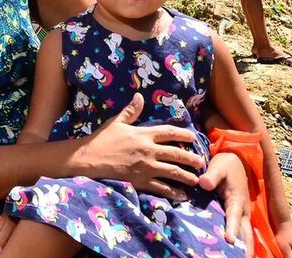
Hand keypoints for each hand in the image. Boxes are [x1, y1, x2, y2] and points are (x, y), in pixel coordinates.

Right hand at [81, 93, 202, 200]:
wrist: (89, 159)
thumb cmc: (102, 139)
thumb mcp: (116, 122)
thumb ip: (131, 111)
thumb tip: (140, 96)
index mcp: (144, 134)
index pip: (169, 132)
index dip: (184, 134)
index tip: (193, 137)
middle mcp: (149, 150)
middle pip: (176, 153)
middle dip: (191, 158)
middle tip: (202, 161)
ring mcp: (146, 167)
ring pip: (173, 172)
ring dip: (186, 176)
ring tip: (196, 179)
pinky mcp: (141, 181)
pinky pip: (161, 188)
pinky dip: (173, 192)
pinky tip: (181, 195)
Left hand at [199, 152, 252, 256]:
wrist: (236, 161)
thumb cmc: (226, 164)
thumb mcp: (218, 166)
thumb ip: (211, 175)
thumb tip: (203, 183)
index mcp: (237, 200)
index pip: (234, 216)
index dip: (232, 229)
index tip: (229, 241)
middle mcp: (242, 212)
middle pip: (245, 234)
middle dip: (243, 249)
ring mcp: (242, 217)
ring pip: (244, 237)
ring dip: (242, 250)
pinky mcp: (238, 218)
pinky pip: (240, 235)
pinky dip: (238, 246)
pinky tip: (230, 254)